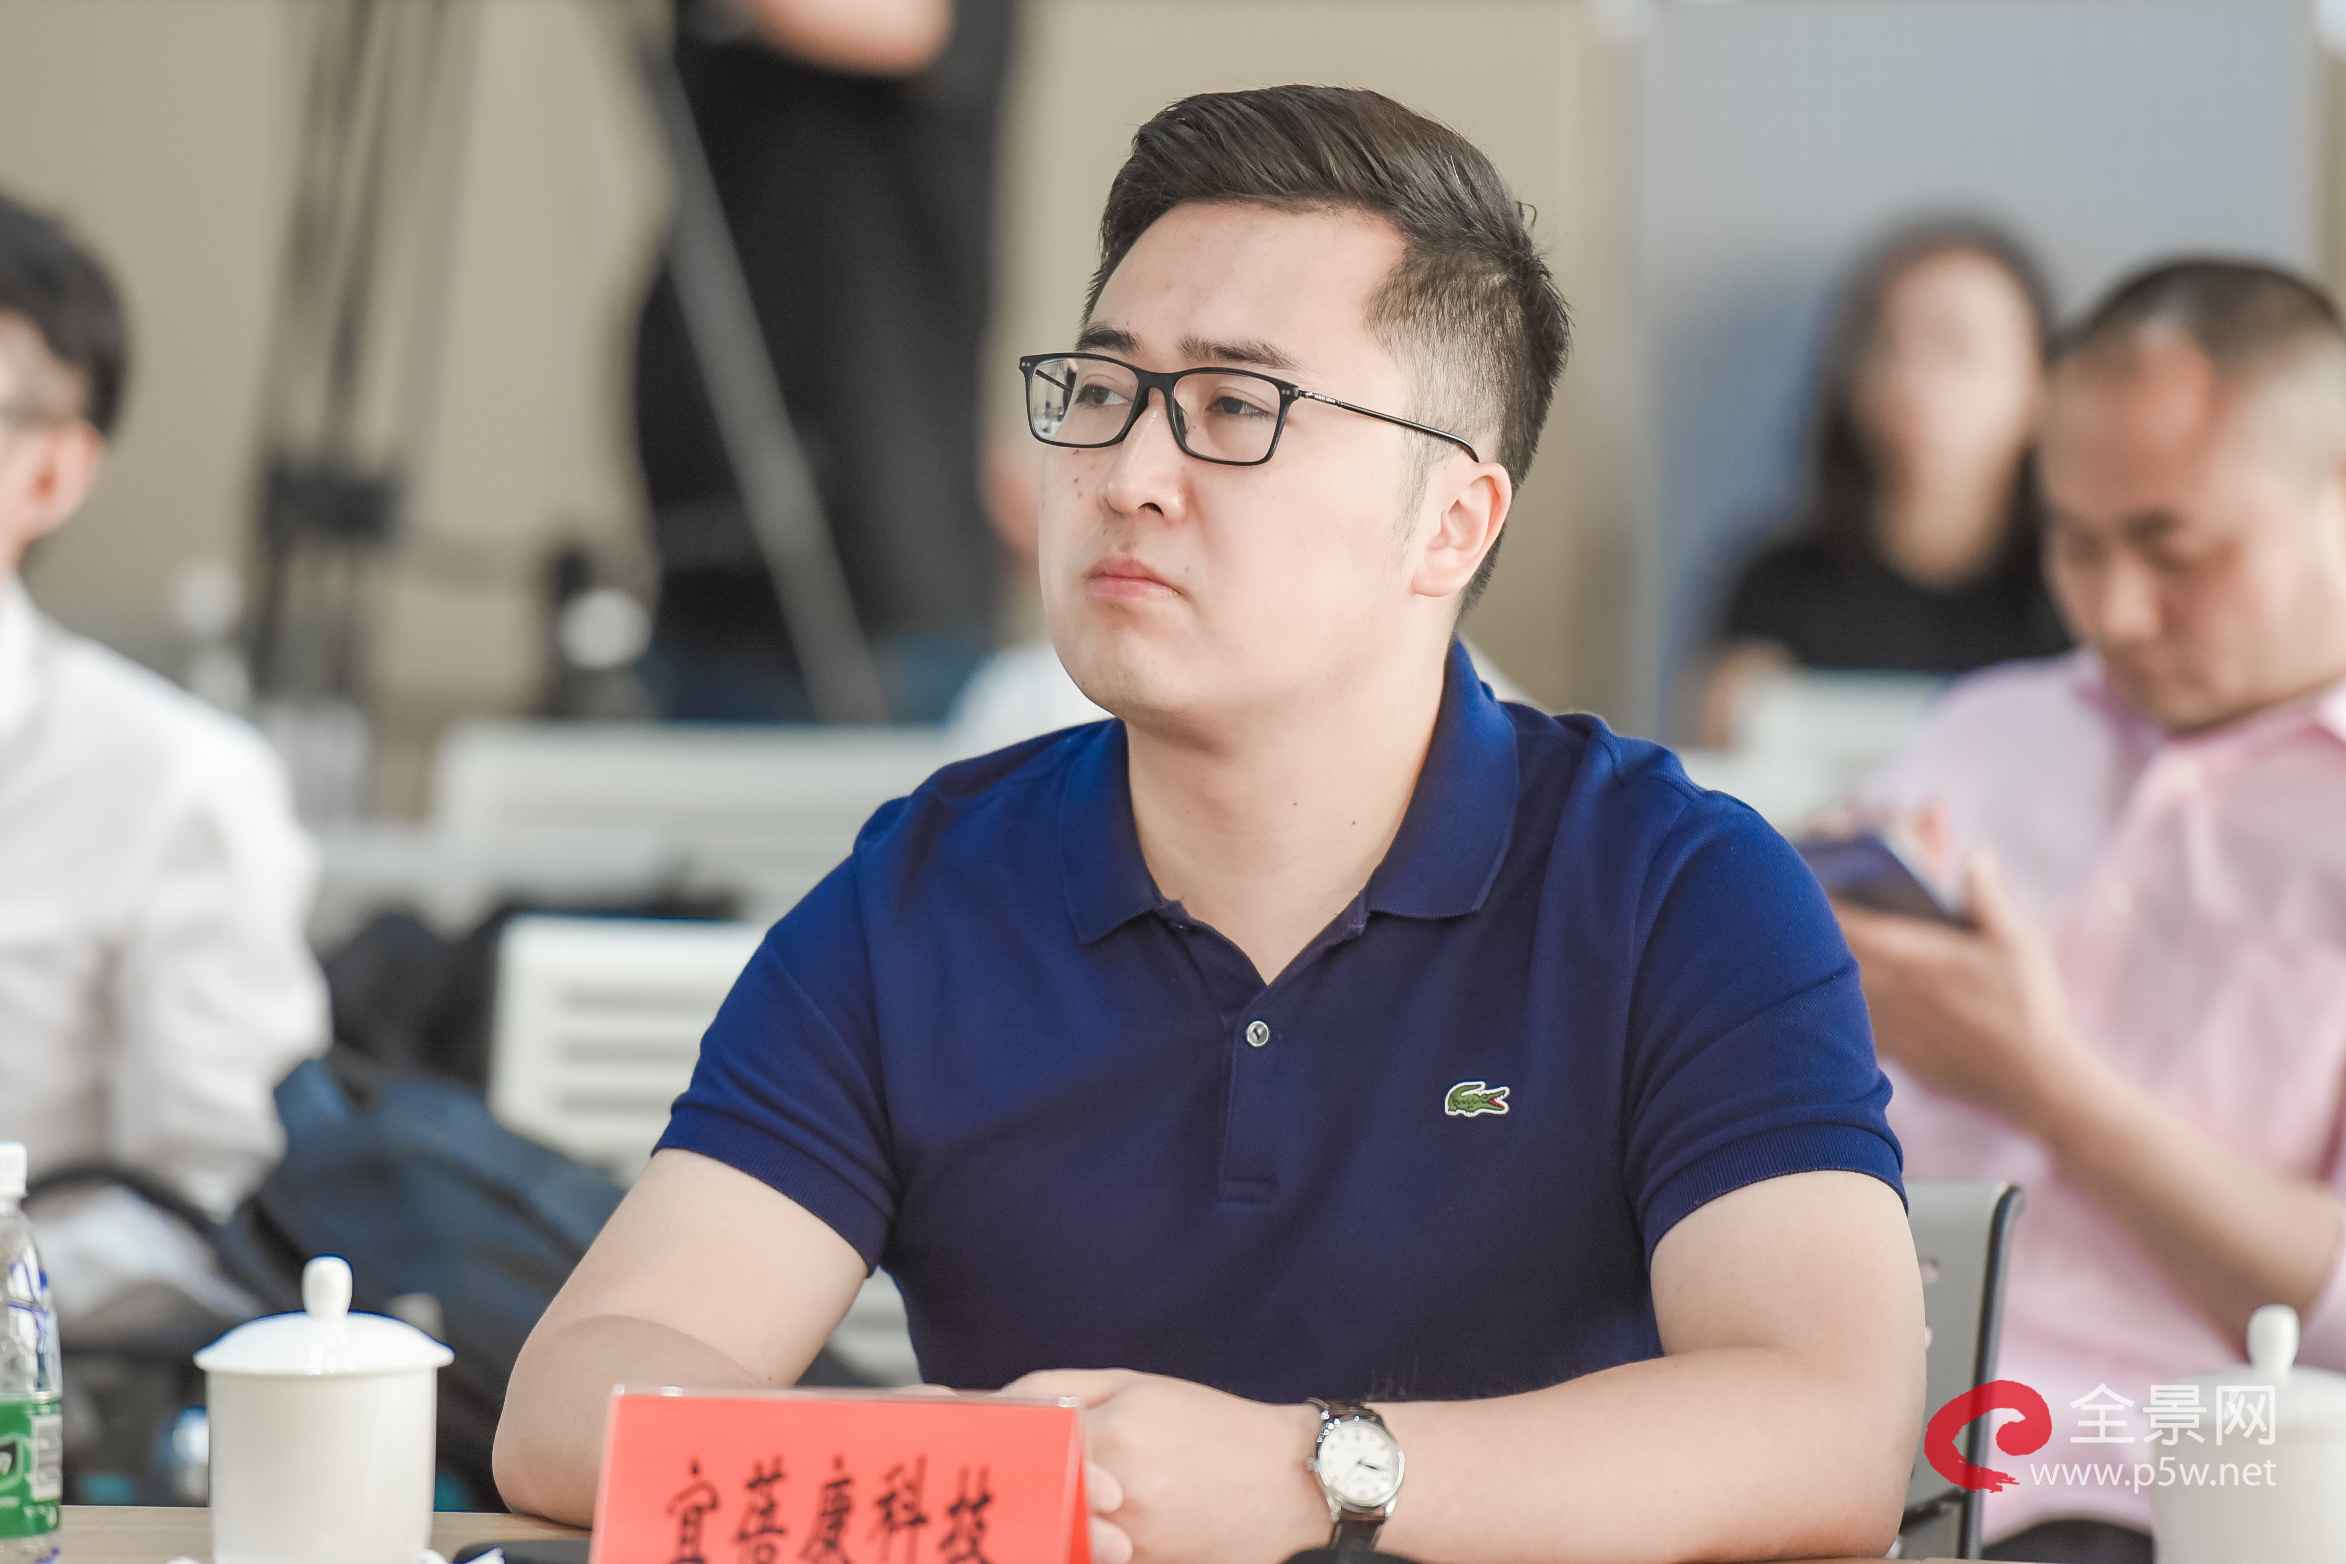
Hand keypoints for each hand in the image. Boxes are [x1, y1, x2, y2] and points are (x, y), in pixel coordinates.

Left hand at [1000, 1369, 1323, 1563]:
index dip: (991, 1450)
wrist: (1290, 1482)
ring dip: (1040, 1525)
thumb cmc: (1211, 1428)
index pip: (1019, 1449)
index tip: (970, 1449)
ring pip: (1055, 1540)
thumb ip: (1058, 1389)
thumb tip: (997, 1405)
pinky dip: (1074, 1547)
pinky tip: (1083, 1532)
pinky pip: (1087, 1559)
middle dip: (1010, 1495)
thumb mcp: (1135, 1386)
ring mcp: (1134, 1548)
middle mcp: (1119, 1502)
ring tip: (1039, 1510)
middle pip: (1029, 1504)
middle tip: (998, 1488)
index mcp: (1112, 1440)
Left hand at [1833, 846, 2100, 1135]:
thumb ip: (1987, 896)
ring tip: (1824, 956)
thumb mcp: (2016, 941)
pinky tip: (1852, 1001)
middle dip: (1820, 934)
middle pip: (1833, 956)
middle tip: (1813, 917)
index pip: (1846, 923)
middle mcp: (1889, 990)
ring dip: (1829, 972)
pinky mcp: (1896, 1051)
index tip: (1815, 885)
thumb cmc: (2027, 1005)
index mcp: (1911, 956)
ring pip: (1837, 992)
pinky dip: (1845, 1007)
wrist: (2033, 1078)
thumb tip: (1976, 858)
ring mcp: (1888, 1023)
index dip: (1823, 904)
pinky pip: (1854, 1022)